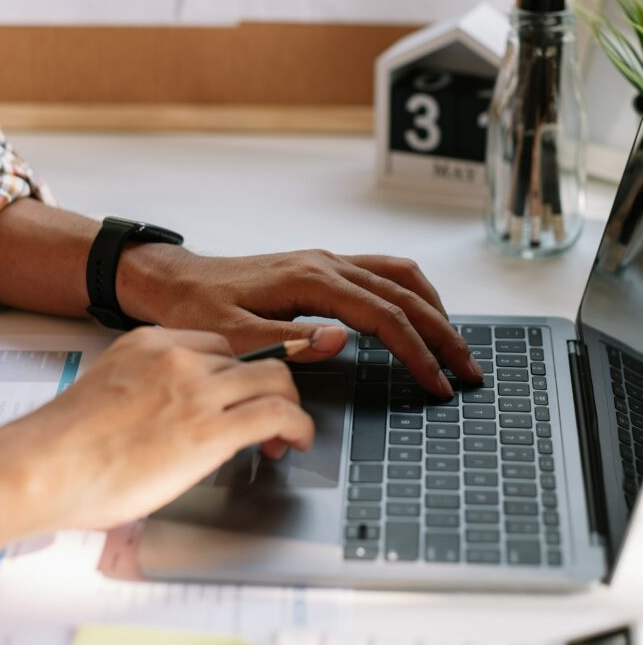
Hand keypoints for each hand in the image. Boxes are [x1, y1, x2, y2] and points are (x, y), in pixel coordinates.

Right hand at [0, 327, 313, 534]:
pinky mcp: (210, 430)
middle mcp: (178, 357)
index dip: (239, 373)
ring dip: (290, 405)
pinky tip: (297, 440)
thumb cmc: (61, 445)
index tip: (244, 392)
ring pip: (274, 380)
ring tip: (291, 429)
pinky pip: (277, 415)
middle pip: (251, 359)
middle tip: (275, 413)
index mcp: (150, 343)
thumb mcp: (108, 391)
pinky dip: (298, 426)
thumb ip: (145, 390)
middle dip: (269, 387)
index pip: (217, 346)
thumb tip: (164, 417)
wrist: (42, 467)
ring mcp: (196, 390)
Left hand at [119, 247, 482, 398]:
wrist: (175, 281)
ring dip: (433, 309)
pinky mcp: (323, 267)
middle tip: (469, 371)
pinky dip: (412, 294)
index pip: (384, 316)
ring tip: (454, 345)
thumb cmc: (198, 309)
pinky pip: (384, 272)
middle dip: (442, 333)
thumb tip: (340, 340)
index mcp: (311, 280)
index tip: (438, 383)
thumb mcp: (231, 335)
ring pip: (400, 275)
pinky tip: (419, 316)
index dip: (416, 351)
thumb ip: (286, 341)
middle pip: (404, 293)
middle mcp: (327, 263)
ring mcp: (327, 261)